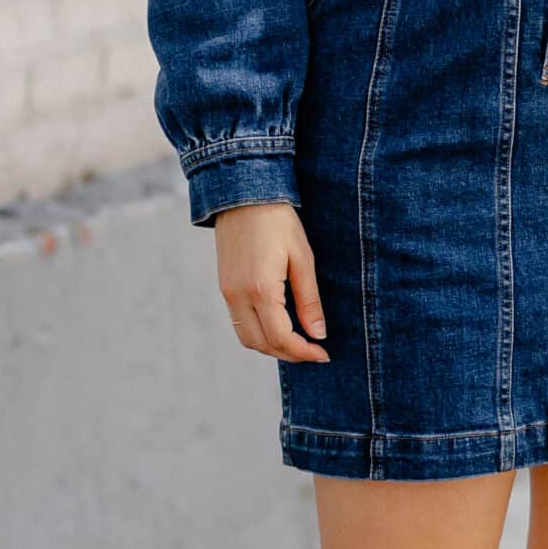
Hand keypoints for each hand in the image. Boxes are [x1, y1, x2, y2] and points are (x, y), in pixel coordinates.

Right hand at [213, 201, 329, 361]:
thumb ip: (309, 300)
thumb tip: (318, 334)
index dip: (304, 352)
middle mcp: (238, 297)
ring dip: (272, 347)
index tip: (323, 354)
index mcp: (261, 289)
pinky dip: (259, 333)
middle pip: (262, 344)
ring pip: (248, 338)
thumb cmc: (278, 222)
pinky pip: (239, 324)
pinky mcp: (224, 287)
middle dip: (289, 354)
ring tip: (297, 342)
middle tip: (313, 352)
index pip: (281, 338)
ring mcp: (227, 293)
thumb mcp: (302, 258)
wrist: (243, 194)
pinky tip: (278, 326)